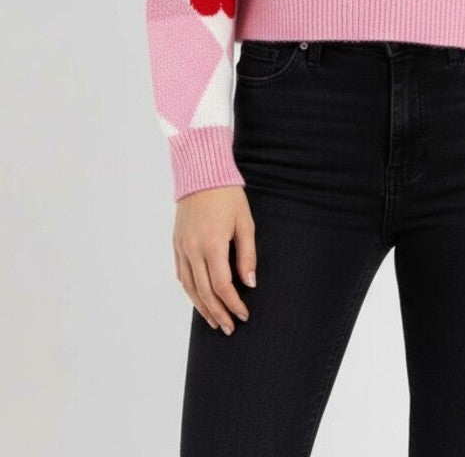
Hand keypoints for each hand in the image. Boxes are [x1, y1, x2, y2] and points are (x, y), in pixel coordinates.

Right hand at [173, 186, 256, 334]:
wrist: (201, 174)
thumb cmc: (228, 196)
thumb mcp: (245, 223)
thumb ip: (247, 255)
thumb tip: (249, 283)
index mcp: (212, 245)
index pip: (222, 286)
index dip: (234, 304)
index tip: (244, 314)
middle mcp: (193, 250)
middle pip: (205, 292)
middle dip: (218, 313)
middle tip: (229, 328)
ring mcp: (182, 247)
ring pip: (190, 287)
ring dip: (202, 307)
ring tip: (214, 322)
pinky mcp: (177, 244)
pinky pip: (182, 274)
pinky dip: (190, 290)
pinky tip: (199, 299)